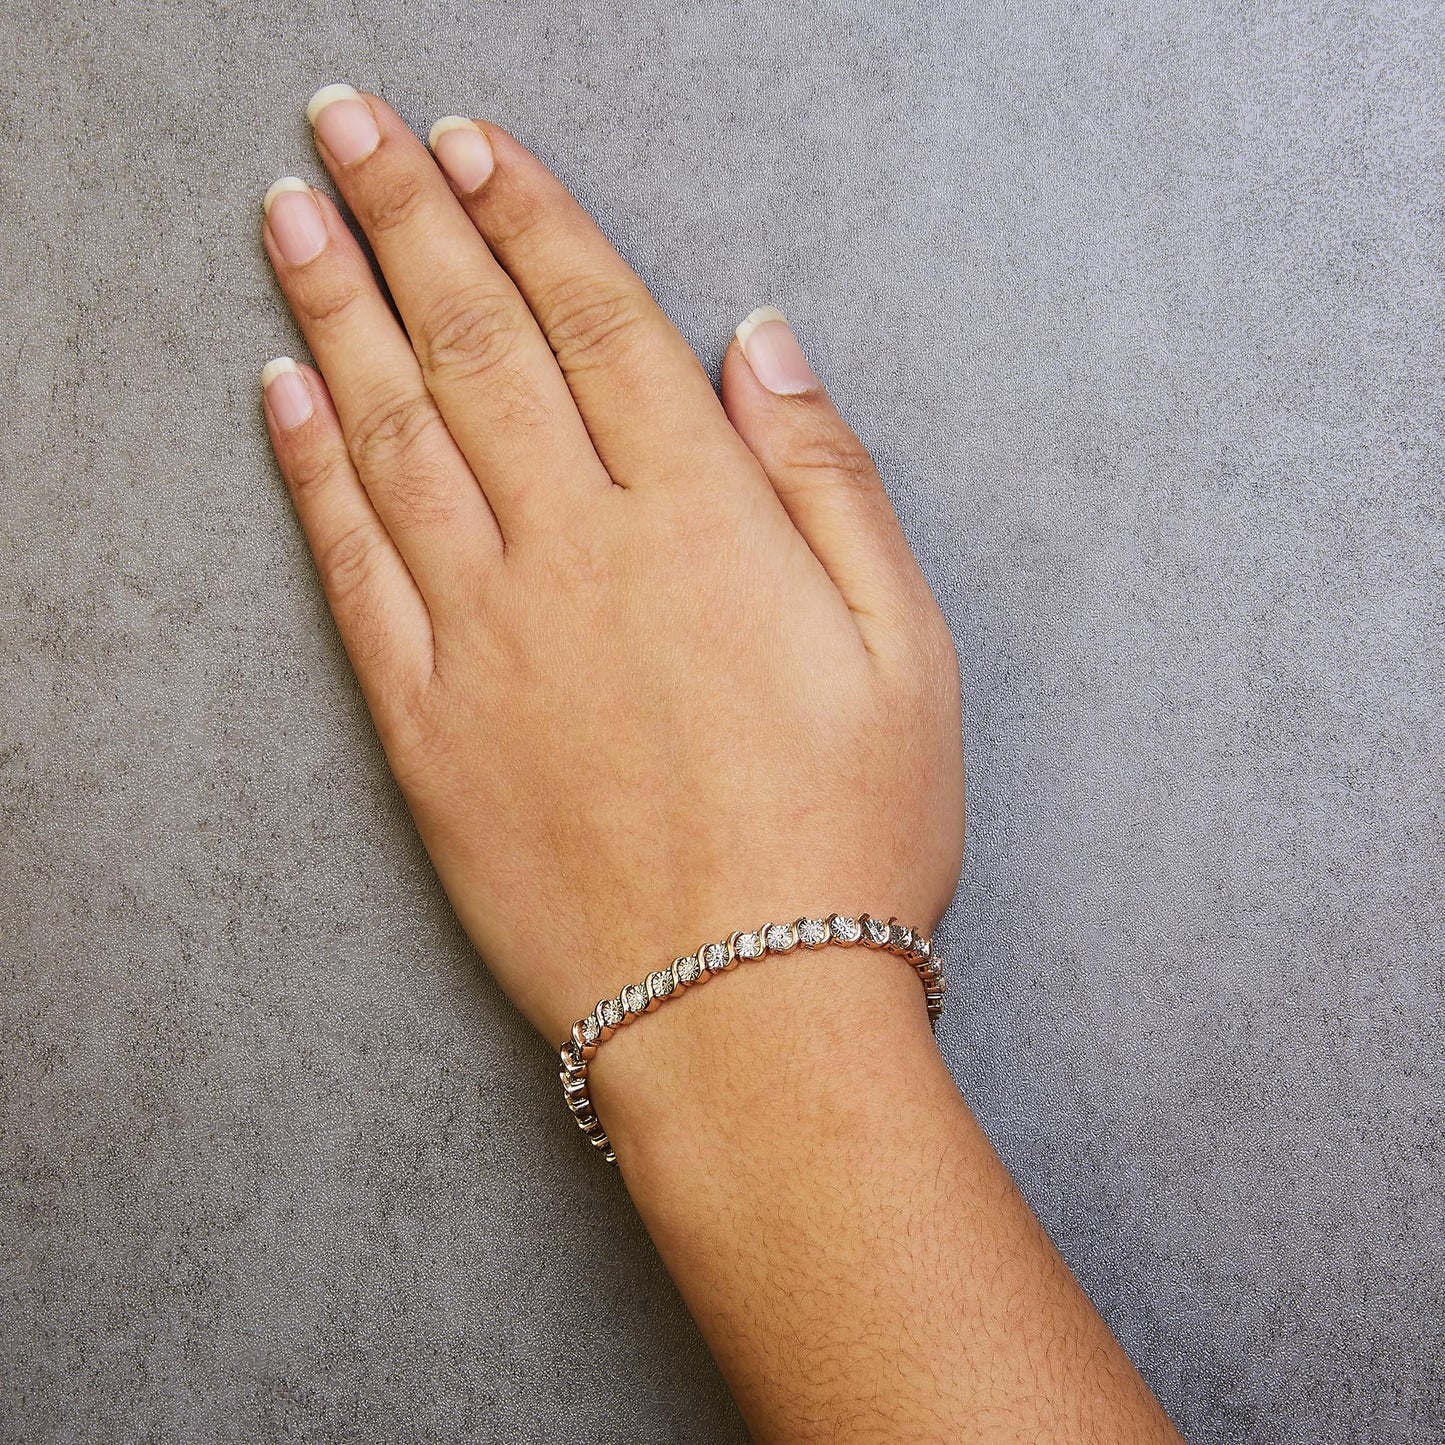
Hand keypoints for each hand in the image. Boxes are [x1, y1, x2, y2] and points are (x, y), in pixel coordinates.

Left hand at [260, 86, 964, 1046]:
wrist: (743, 1014)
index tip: (474, 142)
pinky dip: (311, 471)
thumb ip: (826, 481)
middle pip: (476, 348)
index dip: (530, 218)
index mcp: (700, 526)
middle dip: (405, 216)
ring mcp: (487, 639)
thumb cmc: (848, 836)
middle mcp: (578, 556)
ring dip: (333, 308)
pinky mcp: (426, 727)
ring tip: (288, 215)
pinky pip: (353, 571)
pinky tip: (281, 393)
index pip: (596, 325)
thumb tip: (762, 344)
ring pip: (393, 436)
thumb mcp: (907, 649)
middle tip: (347, 121)